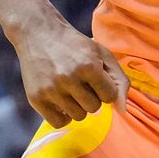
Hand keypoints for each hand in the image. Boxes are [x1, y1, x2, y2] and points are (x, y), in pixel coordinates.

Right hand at [11, 17, 128, 127]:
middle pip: (94, 108)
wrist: (39, 34)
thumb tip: (122, 110)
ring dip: (78, 106)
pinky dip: (63, 116)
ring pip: (78, 116)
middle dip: (92, 96)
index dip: (105, 87)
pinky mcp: (36, 98)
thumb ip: (119, 80)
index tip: (96, 78)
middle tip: (81, 81)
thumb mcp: (102, 54)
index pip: (109, 96)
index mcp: (89, 66)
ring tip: (70, 89)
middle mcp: (69, 78)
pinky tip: (61, 101)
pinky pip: (59, 123)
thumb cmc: (75, 45)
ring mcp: (51, 90)